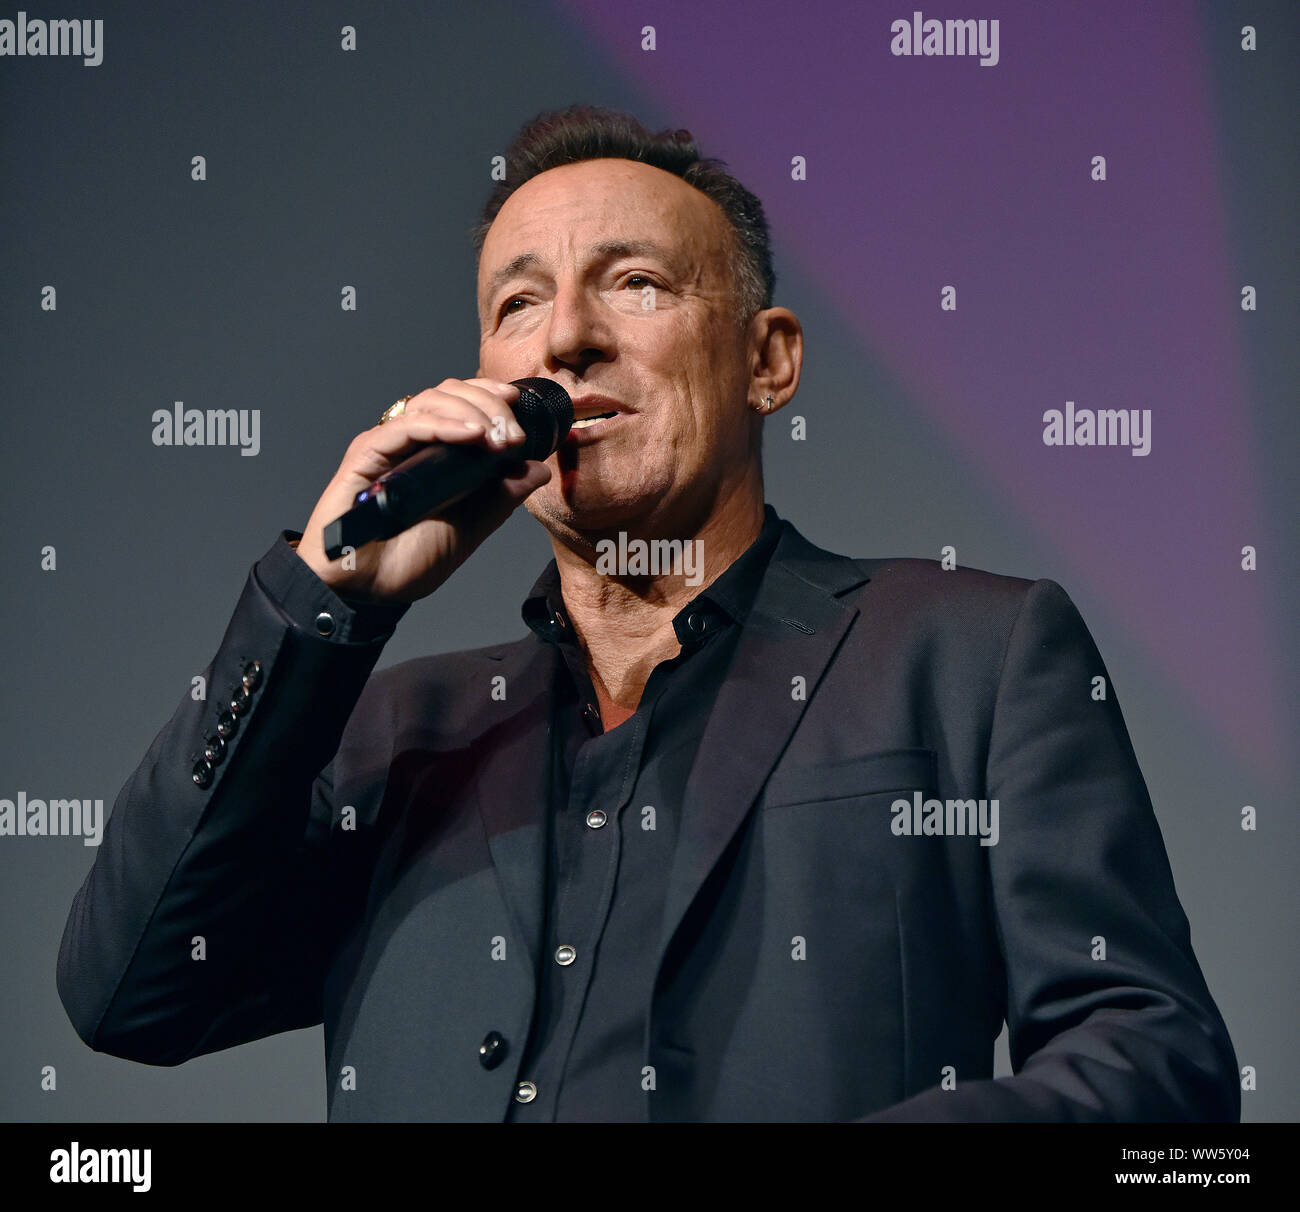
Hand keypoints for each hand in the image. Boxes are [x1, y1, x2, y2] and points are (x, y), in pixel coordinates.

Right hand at [294, 378, 550, 602]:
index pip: (461, 402)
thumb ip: (502, 497)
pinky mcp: (366, 455)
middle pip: (448, 393)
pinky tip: (470, 436)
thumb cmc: (410, 558)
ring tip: (498, 438)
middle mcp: (410, 441)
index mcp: (434, 452)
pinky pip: (404, 427)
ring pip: (428, 401)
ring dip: (471, 412)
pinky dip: (441, 426)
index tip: (517, 402)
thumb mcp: (471, 526)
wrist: (368, 589)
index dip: (489, 394)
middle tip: (514, 435)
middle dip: (488, 405)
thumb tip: (539, 469)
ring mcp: (387, 445)